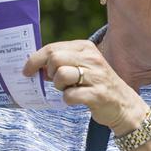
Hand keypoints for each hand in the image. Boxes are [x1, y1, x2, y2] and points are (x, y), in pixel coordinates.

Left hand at [23, 40, 147, 132]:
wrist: (123, 103)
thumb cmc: (96, 83)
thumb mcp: (82, 65)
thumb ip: (62, 62)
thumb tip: (35, 66)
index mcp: (86, 47)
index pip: (53, 48)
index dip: (35, 60)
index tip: (27, 70)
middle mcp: (92, 58)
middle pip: (55, 59)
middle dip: (49, 73)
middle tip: (56, 81)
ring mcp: (96, 76)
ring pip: (61, 75)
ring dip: (59, 86)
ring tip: (68, 89)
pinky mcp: (98, 94)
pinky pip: (70, 95)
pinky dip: (68, 99)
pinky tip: (76, 99)